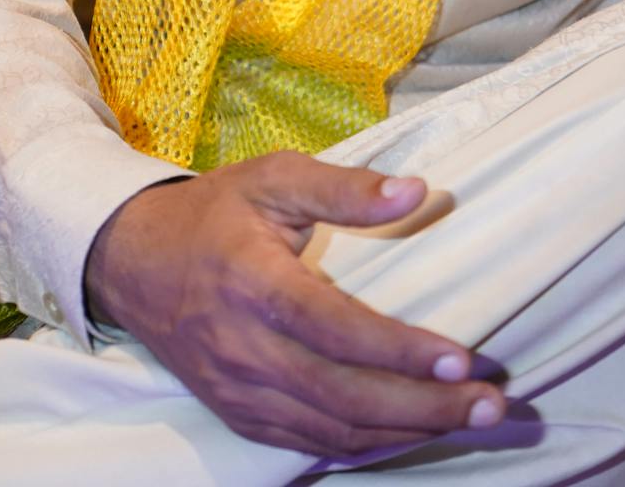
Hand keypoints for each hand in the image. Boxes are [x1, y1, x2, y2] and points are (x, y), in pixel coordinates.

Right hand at [85, 150, 503, 456]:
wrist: (132, 261)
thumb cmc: (214, 212)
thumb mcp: (274, 178)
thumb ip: (345, 188)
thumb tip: (416, 191)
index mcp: (254, 282)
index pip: (336, 329)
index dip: (399, 350)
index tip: (462, 357)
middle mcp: (243, 347)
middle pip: (343, 396)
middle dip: (424, 406)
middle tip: (491, 401)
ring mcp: (238, 391)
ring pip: (331, 431)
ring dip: (407, 432)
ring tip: (469, 418)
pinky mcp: (238, 415)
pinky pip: (309, 444)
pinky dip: (365, 446)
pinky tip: (411, 432)